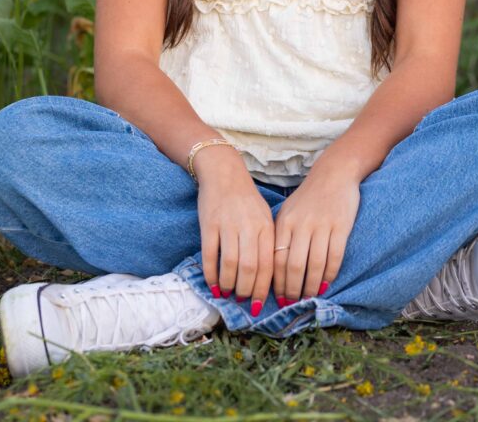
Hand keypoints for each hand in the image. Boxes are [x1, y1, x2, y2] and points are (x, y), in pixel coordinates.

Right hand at [195, 146, 274, 313]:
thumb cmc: (246, 199)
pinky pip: (210, 255)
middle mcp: (248, 226)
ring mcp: (228, 225)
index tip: (257, 305)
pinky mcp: (209, 224)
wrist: (223, 172)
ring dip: (229, 284)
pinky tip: (213, 284)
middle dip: (246, 290)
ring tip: (228, 293)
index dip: (262, 289)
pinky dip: (211, 274)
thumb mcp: (264, 217)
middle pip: (249, 268)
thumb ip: (266, 243)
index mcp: (266, 227)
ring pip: (230, 264)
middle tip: (241, 300)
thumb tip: (267, 279)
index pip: (268, 265)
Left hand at [273, 165, 360, 303]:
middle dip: (293, 290)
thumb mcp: (289, 212)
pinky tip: (326, 285)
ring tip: (310, 299)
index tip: (279, 299)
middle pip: (294, 266)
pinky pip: (334, 257)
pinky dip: (329, 275)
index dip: (277, 283)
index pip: (277, 258)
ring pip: (314, 265)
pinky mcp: (340, 226)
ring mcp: (321, 225)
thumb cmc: (309, 197)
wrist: (335, 173)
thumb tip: (274, 271)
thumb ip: (281, 237)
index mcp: (284, 221)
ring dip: (311, 286)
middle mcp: (301, 224)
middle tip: (294, 305)